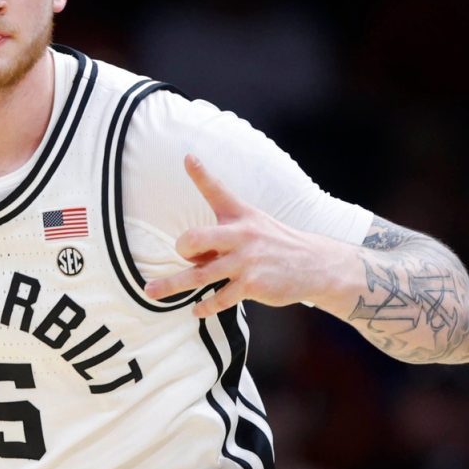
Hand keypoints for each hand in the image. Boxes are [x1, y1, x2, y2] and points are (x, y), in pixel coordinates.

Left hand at [143, 154, 349, 317]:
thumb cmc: (276, 243)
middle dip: (183, 248)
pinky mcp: (252, 285)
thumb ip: (220, 231)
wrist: (316, 265)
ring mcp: (246, 261)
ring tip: (151, 292)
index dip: (201, 173)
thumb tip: (189, 249)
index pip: (218, 190)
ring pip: (200, 275)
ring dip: (172, 286)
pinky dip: (205, 306)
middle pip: (196, 238)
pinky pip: (219, 298)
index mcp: (241, 215)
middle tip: (184, 255)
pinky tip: (197, 310)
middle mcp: (241, 235)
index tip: (188, 158)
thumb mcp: (254, 222)